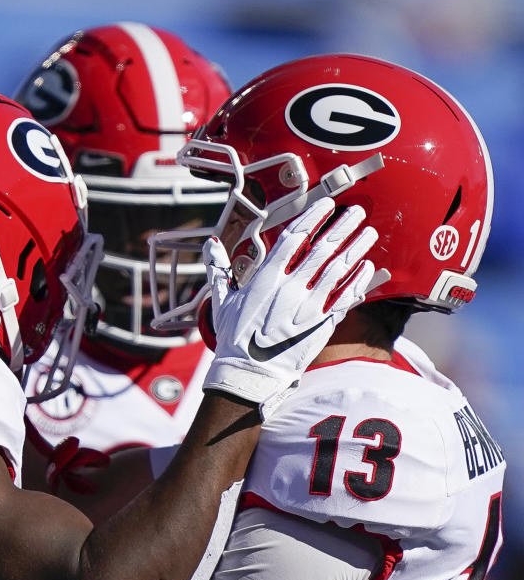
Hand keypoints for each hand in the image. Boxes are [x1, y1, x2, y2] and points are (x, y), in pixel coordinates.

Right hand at [203, 198, 379, 417]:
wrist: (249, 374)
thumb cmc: (234, 340)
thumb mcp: (222, 302)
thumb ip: (219, 270)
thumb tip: (211, 246)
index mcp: (267, 278)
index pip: (295, 238)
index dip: (314, 218)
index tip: (328, 205)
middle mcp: (290, 288)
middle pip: (322, 248)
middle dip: (342, 227)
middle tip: (357, 212)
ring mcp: (308, 306)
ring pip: (338, 269)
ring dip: (356, 248)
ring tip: (368, 233)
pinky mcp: (320, 324)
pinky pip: (344, 297)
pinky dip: (358, 280)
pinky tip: (367, 266)